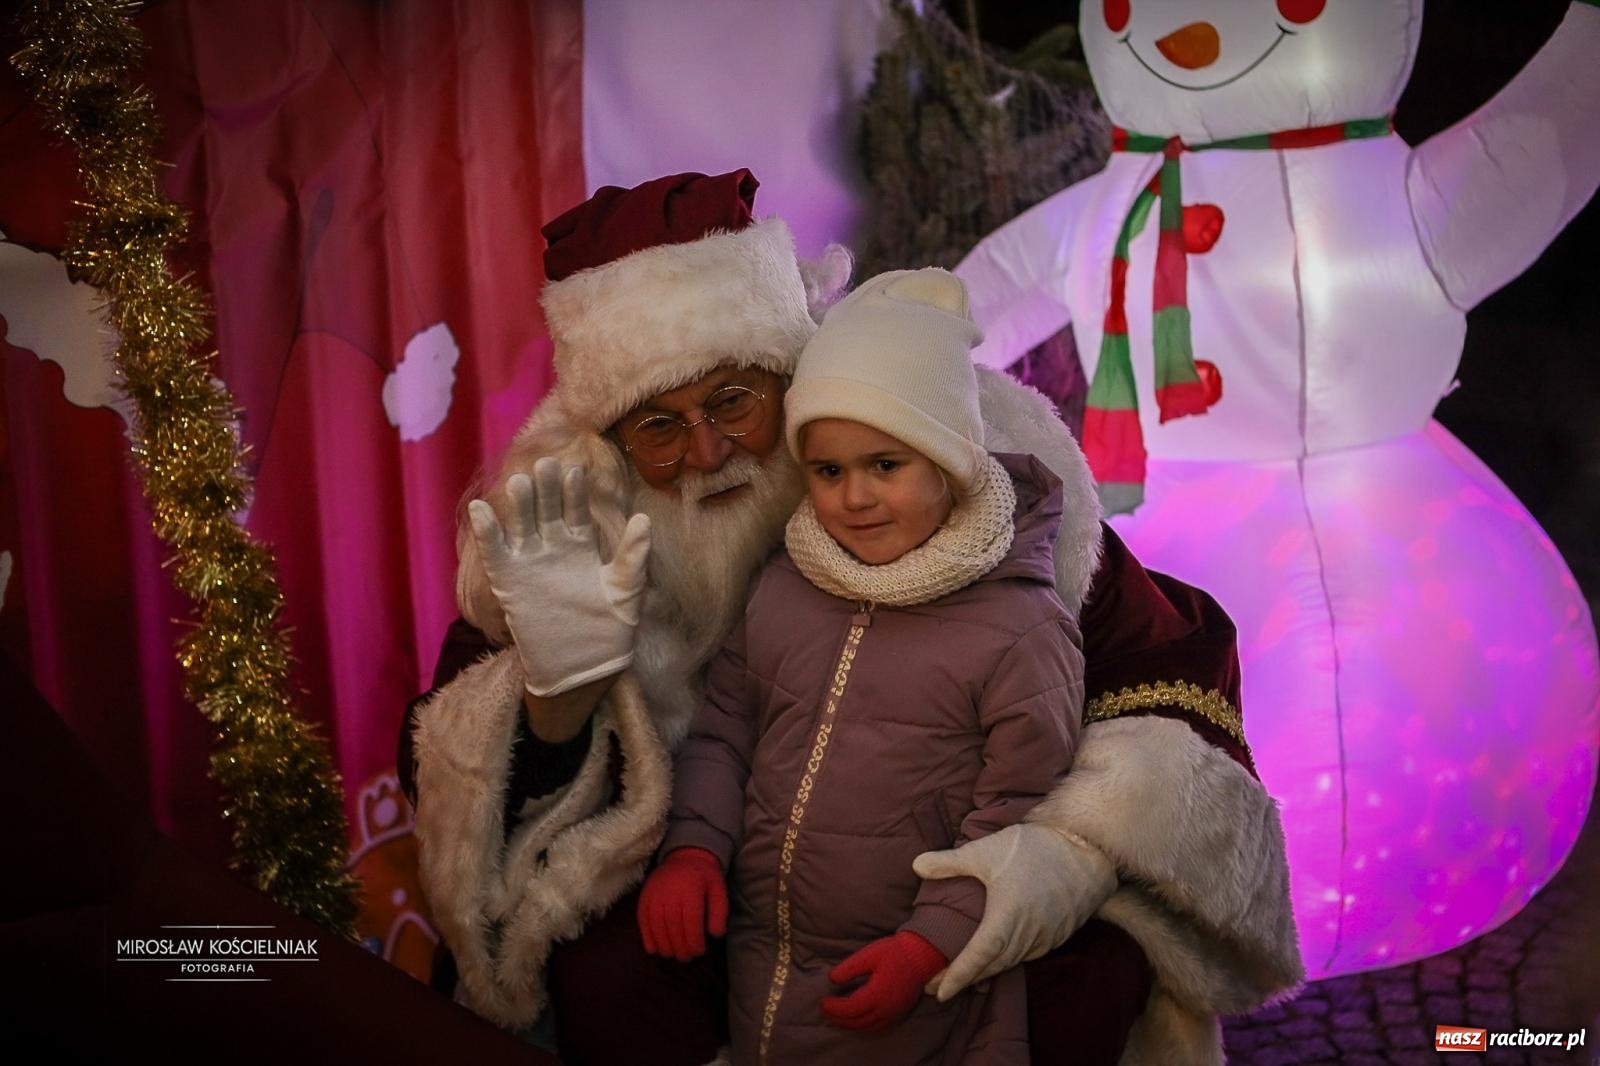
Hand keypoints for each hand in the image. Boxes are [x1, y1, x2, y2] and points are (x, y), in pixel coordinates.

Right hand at [468, 457, 651, 696]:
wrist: (583, 668)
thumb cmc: (609, 630)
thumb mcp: (627, 592)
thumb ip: (633, 556)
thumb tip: (644, 518)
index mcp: (580, 546)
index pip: (576, 511)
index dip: (575, 492)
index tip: (575, 471)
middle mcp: (553, 548)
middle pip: (547, 510)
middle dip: (546, 488)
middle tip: (545, 464)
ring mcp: (529, 563)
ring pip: (522, 526)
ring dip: (520, 505)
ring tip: (520, 482)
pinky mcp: (509, 582)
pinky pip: (496, 553)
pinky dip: (487, 532)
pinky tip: (482, 508)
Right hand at [637, 848, 727, 960]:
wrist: (684, 856)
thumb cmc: (704, 877)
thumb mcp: (719, 890)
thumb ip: (719, 912)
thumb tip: (715, 934)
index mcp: (691, 890)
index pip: (691, 921)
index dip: (694, 940)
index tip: (699, 952)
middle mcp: (671, 892)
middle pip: (673, 926)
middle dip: (680, 947)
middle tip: (686, 958)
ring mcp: (655, 895)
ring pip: (657, 925)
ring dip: (664, 945)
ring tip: (672, 955)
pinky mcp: (644, 898)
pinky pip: (643, 920)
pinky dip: (647, 937)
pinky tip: (654, 949)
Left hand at [820, 931, 945, 1032]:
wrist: (922, 955)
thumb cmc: (894, 952)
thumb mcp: (868, 955)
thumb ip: (849, 968)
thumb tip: (832, 979)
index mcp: (876, 994)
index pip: (849, 1009)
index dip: (833, 1008)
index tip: (822, 1001)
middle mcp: (885, 1009)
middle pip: (856, 1022)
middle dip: (838, 1018)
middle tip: (825, 1010)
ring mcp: (894, 1013)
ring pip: (867, 1027)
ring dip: (850, 1025)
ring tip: (837, 1017)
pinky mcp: (899, 1013)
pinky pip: (879, 1027)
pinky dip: (865, 1027)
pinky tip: (858, 1020)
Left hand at [913, 823, 1115, 1000]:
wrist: (1089, 847)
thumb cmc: (1035, 848)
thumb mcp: (987, 851)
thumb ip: (950, 862)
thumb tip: (916, 865)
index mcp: (1006, 919)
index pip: (977, 958)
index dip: (957, 977)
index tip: (938, 992)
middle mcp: (1028, 936)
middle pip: (991, 966)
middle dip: (963, 979)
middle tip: (936, 986)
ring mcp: (1046, 938)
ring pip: (1010, 963)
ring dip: (986, 972)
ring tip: (962, 977)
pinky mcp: (1058, 935)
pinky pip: (1027, 956)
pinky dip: (1008, 961)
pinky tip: (998, 960)